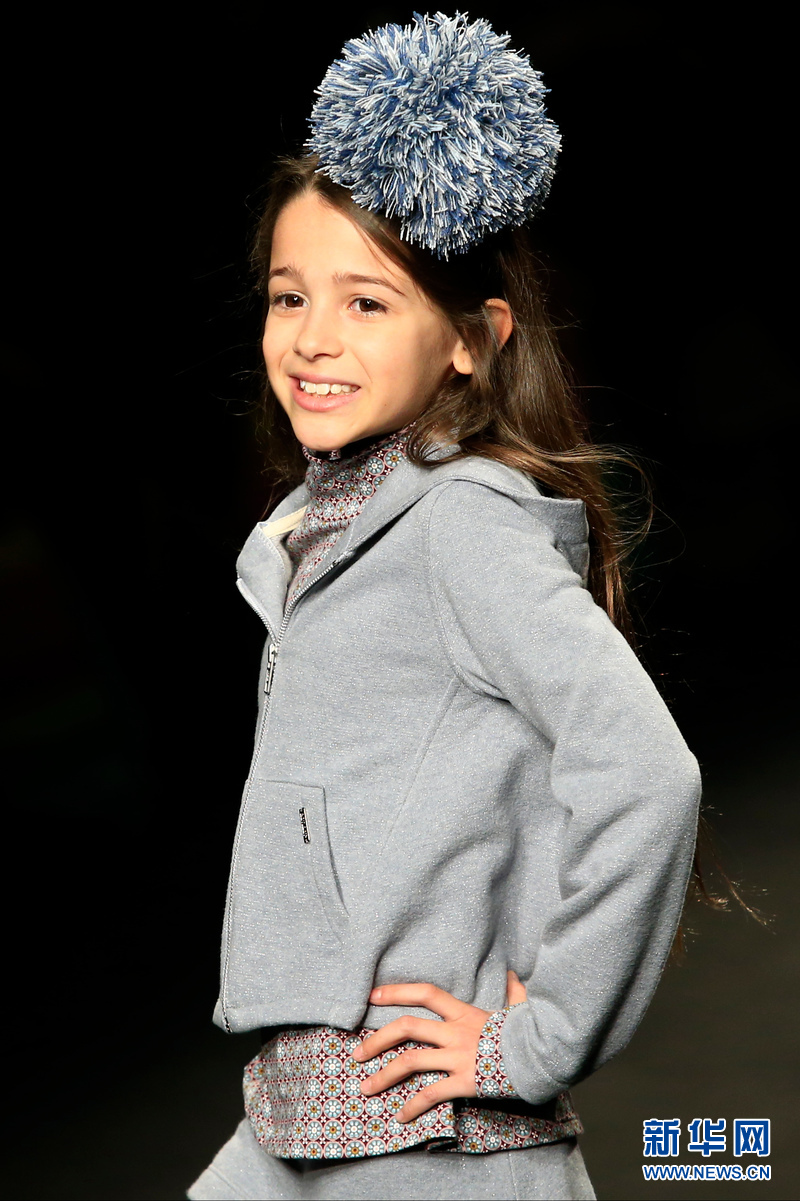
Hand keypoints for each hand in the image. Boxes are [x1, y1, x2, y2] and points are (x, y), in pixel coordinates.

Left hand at [350, 969, 527, 1122]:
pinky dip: (412, 1107)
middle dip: (377, 1040)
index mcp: (464, 1012)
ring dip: (383, 1076)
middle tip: (356, 1053)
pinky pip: (431, 1094)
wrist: (543, 1058)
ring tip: (365, 1088)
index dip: (397, 992)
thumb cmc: (530, 1034)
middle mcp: (455, 1032)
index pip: (425, 993)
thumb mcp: (519, 1009)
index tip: (373, 995)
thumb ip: (513, 993)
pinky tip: (400, 1117)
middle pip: (407, 1028)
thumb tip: (514, 975)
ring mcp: (457, 1057)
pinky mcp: (463, 1082)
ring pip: (410, 1062)